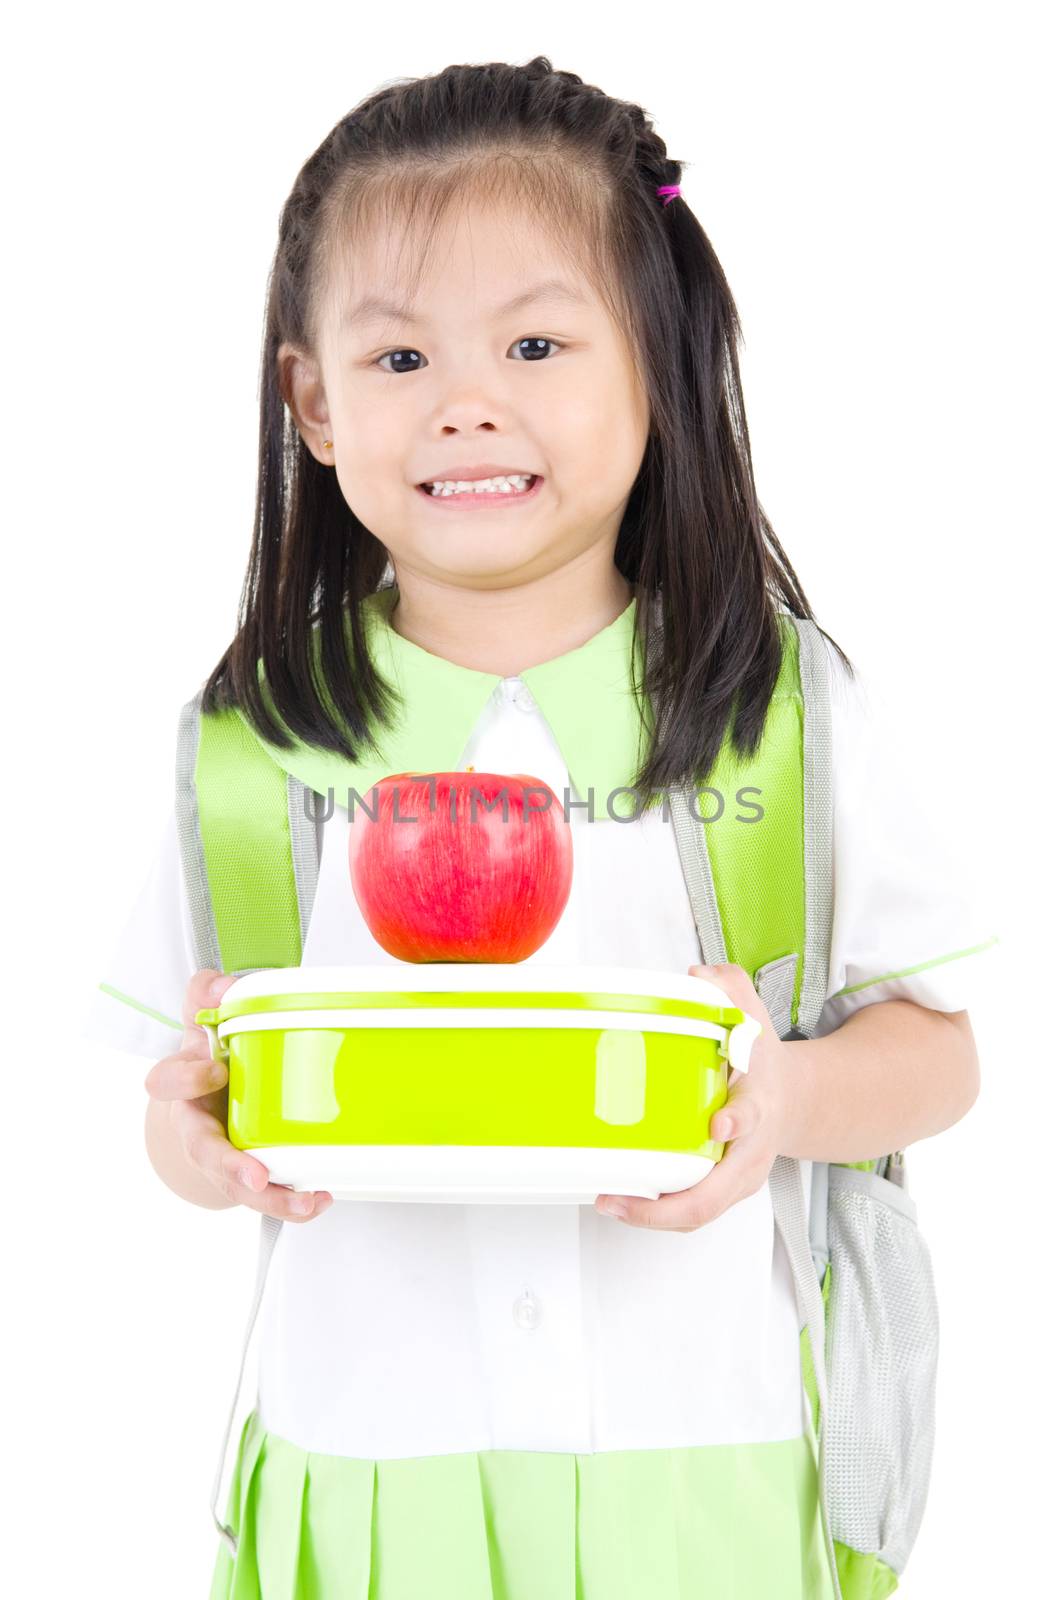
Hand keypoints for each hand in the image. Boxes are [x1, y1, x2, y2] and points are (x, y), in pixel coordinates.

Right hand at [143, 968, 333, 1221]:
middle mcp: (198, 1127)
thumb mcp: (202, 1018)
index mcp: (182, 1085)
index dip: (187, 1077)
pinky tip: (321, 1196)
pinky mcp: (249, 1173)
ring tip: (306, 1200)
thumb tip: (225, 987)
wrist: (206, 1097)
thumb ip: (207, 995)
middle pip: (204, 1152)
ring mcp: (222, 1156)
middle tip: (256, 1176)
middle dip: (231, 1166)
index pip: (168, 1082)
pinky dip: (293, 1201)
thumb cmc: (208, 1055)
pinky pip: (267, 1194)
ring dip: (271, 1197)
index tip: (215, 1067)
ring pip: (237, 1185)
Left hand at [593, 962, 797, 1231]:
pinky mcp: (722, 1192)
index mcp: (759, 1105)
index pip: (752, 1117)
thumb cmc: (765, 1063)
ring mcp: (737, 1179)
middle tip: (622, 1197)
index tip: (719, 1125)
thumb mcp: (755, 1016)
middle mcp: (750, 1152)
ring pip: (699, 1213)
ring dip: (653, 1217)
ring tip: (610, 1203)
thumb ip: (729, 989)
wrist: (795, 1102)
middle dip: (666, 1206)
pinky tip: (622, 1204)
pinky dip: (657, 1215)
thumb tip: (697, 974)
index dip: (737, 1123)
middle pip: (715, 1195)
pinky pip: (691, 1213)